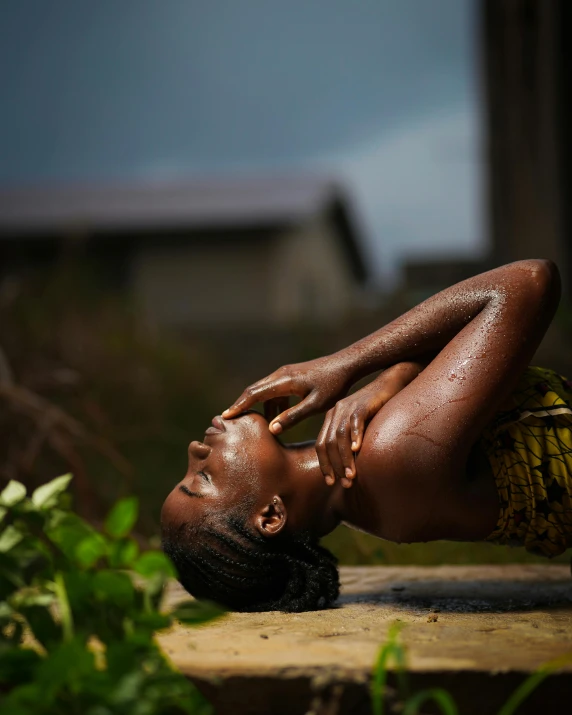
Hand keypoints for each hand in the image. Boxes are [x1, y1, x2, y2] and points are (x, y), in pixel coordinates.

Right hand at [223, 354, 354, 432]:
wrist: (346, 365)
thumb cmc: (334, 386)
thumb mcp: (315, 405)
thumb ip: (293, 416)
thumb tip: (272, 429)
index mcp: (284, 381)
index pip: (254, 394)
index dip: (239, 406)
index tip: (225, 416)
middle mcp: (280, 374)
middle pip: (254, 390)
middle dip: (242, 406)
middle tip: (229, 420)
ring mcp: (285, 373)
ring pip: (264, 391)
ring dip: (258, 407)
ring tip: (255, 425)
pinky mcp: (291, 376)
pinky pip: (274, 390)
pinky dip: (270, 404)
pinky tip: (276, 418)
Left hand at [316, 362, 423, 486]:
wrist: (391, 385)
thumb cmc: (377, 410)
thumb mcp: (359, 427)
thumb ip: (351, 443)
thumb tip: (349, 469)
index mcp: (331, 419)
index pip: (321, 445)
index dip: (324, 465)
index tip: (330, 482)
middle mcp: (335, 412)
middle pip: (327, 443)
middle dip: (334, 466)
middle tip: (344, 483)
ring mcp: (347, 407)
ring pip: (339, 436)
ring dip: (344, 458)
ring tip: (351, 474)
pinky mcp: (362, 403)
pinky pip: (355, 421)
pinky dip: (355, 436)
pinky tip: (358, 449)